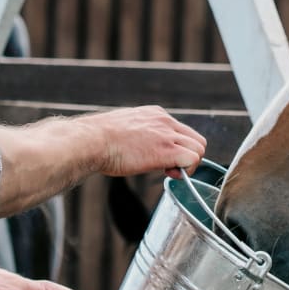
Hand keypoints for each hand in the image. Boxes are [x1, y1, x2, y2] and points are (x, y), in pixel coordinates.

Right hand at [84, 106, 206, 177]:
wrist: (89, 141)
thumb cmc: (97, 140)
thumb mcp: (123, 129)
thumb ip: (138, 134)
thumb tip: (139, 147)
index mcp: (155, 115)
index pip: (182, 131)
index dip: (179, 148)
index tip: (164, 159)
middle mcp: (165, 121)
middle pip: (197, 140)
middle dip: (188, 156)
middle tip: (170, 168)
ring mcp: (167, 134)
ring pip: (199, 149)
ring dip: (189, 164)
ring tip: (169, 172)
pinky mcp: (167, 150)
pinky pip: (192, 159)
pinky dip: (187, 170)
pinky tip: (171, 174)